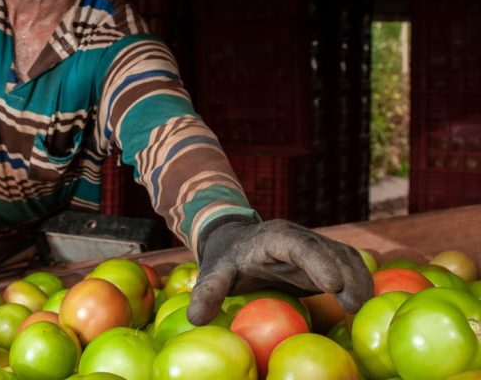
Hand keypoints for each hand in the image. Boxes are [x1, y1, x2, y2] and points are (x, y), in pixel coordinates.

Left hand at [187, 219, 373, 325]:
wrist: (234, 242)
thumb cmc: (225, 260)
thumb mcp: (213, 273)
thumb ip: (207, 292)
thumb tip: (197, 318)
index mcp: (272, 238)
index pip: (298, 245)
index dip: (317, 261)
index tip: (332, 284)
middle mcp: (298, 237)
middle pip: (328, 250)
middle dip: (346, 274)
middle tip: (353, 305)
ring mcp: (314, 246)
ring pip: (344, 256)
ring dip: (357, 279)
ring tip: (358, 308)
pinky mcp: (323, 258)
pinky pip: (348, 265)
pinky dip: (358, 282)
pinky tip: (359, 305)